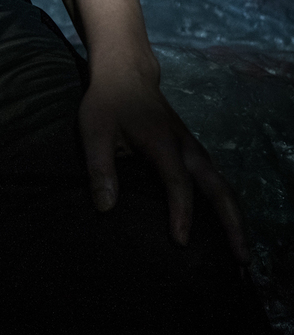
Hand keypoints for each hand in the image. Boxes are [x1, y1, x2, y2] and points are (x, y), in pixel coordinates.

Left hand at [79, 55, 246, 262]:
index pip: (178, 184)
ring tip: (240, 254)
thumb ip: (99, 169)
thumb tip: (105, 208)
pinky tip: (224, 227)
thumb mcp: (93, 133)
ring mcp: (195, 149)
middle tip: (241, 260)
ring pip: (223, 187)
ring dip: (234, 218)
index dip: (180, 214)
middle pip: (219, 190)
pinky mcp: (194, 152)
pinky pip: (216, 182)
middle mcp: (188, 149)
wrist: (126, 73)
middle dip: (232, 224)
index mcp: (164, 145)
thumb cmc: (107, 104)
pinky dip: (225, 205)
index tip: (180, 242)